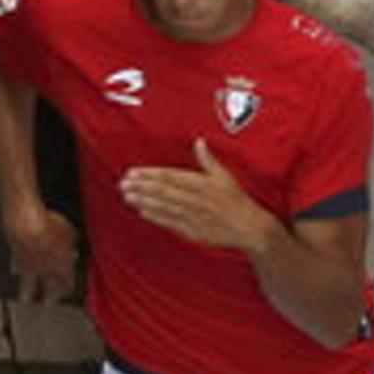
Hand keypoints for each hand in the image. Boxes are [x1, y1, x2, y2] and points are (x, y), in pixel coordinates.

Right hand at [3, 204, 78, 302]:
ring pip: (28, 284)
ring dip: (27, 293)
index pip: (67, 284)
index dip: (68, 289)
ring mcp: (29, 266)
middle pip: (48, 290)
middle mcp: (45, 271)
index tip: (67, 292)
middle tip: (47, 305)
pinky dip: (16, 270)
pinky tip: (14, 272)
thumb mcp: (71, 233)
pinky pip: (17, 267)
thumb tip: (74, 247)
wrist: (26, 225)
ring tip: (25, 300)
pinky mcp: (15, 258)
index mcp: (63, 267)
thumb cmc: (51, 228)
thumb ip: (72, 244)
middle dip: (49, 298)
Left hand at [119, 138, 269, 254]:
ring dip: (143, 201)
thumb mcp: (225, 177)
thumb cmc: (237, 200)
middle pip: (163, 191)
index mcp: (201, 183)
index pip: (169, 177)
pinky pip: (170, 223)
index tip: (133, 172)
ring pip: (163, 207)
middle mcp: (194, 199)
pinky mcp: (192, 231)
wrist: (249, 228)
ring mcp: (192, 216)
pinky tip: (142, 212)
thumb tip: (199, 141)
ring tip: (127, 196)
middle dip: (141, 187)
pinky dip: (155, 217)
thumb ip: (208, 160)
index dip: (149, 175)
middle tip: (123, 183)